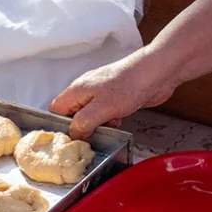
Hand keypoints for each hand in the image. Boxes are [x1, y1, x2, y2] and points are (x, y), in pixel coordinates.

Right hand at [49, 48, 175, 139]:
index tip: (68, 139)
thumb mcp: (101, 109)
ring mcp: (101, 93)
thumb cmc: (129, 84)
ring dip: (96, 125)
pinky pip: (104, 113)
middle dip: (79, 128)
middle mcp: (86, 90)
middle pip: (72, 113)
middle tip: (89, 138)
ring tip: (106, 128)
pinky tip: (117, 122)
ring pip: (89, 115)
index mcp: (77, 90)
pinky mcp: (114, 97)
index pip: (55, 109)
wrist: (156, 73)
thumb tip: (74, 134)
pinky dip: (108, 121)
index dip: (59, 125)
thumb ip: (83, 123)